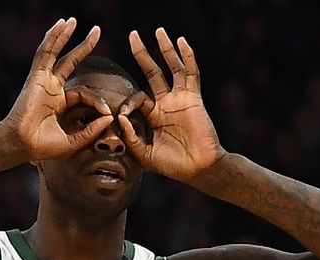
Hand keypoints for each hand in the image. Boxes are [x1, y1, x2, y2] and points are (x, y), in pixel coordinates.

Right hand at [3, 18, 113, 160]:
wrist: (22, 145)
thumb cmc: (43, 147)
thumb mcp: (74, 140)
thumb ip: (92, 130)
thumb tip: (109, 117)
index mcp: (60, 103)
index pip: (84, 94)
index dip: (98, 101)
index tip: (108, 112)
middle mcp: (52, 89)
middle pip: (70, 61)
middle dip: (84, 46)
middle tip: (97, 31)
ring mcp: (44, 81)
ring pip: (56, 52)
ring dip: (65, 35)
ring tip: (74, 20)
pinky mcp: (37, 77)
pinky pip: (45, 53)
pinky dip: (53, 38)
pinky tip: (60, 25)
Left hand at [119, 28, 225, 181]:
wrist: (199, 169)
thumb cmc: (173, 165)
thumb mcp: (144, 154)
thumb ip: (131, 138)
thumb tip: (120, 117)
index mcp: (153, 116)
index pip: (137, 99)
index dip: (128, 103)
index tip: (122, 115)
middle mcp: (166, 103)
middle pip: (152, 72)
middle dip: (142, 54)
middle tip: (132, 35)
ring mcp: (180, 99)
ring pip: (172, 67)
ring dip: (165, 49)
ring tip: (158, 31)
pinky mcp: (193, 98)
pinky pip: (191, 74)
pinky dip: (187, 57)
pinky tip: (181, 42)